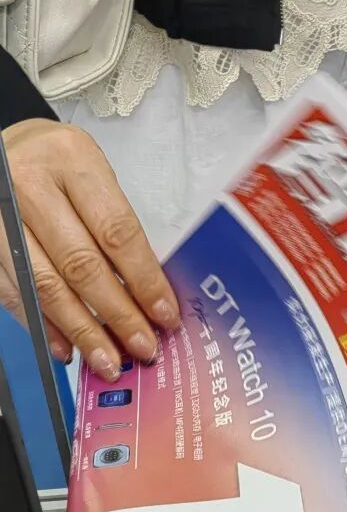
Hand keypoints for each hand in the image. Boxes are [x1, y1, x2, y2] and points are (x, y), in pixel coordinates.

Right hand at [1, 119, 179, 379]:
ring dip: (81, 331)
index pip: (117, 231)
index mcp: (72, 160)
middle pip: (81, 264)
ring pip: (45, 286)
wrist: (4, 150)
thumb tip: (148, 297)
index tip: (165, 315)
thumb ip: (115, 225)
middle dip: (117, 315)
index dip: (144, 280)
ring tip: (109, 360)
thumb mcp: (92, 173)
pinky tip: (68, 348)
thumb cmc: (59, 166)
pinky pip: (14, 293)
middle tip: (142, 348)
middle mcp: (28, 185)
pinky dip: (44, 326)